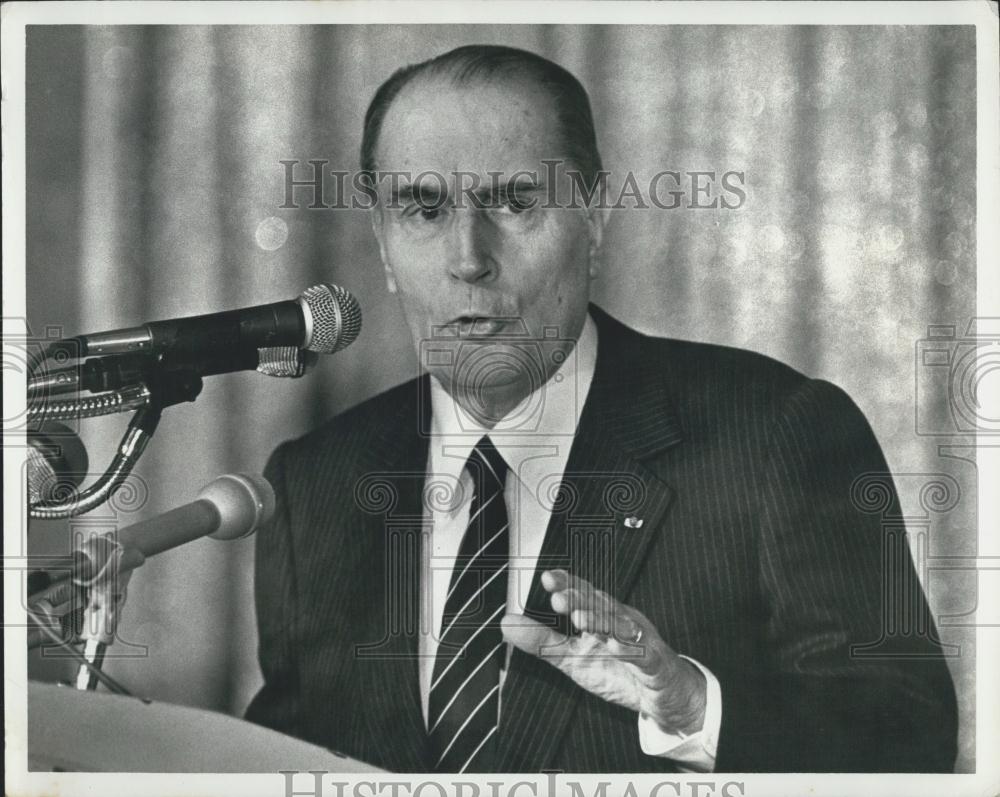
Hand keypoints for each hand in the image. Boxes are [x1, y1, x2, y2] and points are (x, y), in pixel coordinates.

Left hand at [501, 569, 706, 735]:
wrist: (665, 698)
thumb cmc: (620, 671)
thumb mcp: (573, 659)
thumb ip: (541, 641)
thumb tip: (507, 622)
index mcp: (602, 618)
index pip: (584, 595)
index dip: (569, 584)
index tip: (548, 578)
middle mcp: (622, 622)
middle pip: (602, 606)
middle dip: (581, 599)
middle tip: (558, 597)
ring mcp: (641, 642)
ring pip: (622, 626)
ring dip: (602, 620)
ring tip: (579, 618)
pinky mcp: (656, 665)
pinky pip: (645, 656)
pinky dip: (631, 650)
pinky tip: (617, 647)